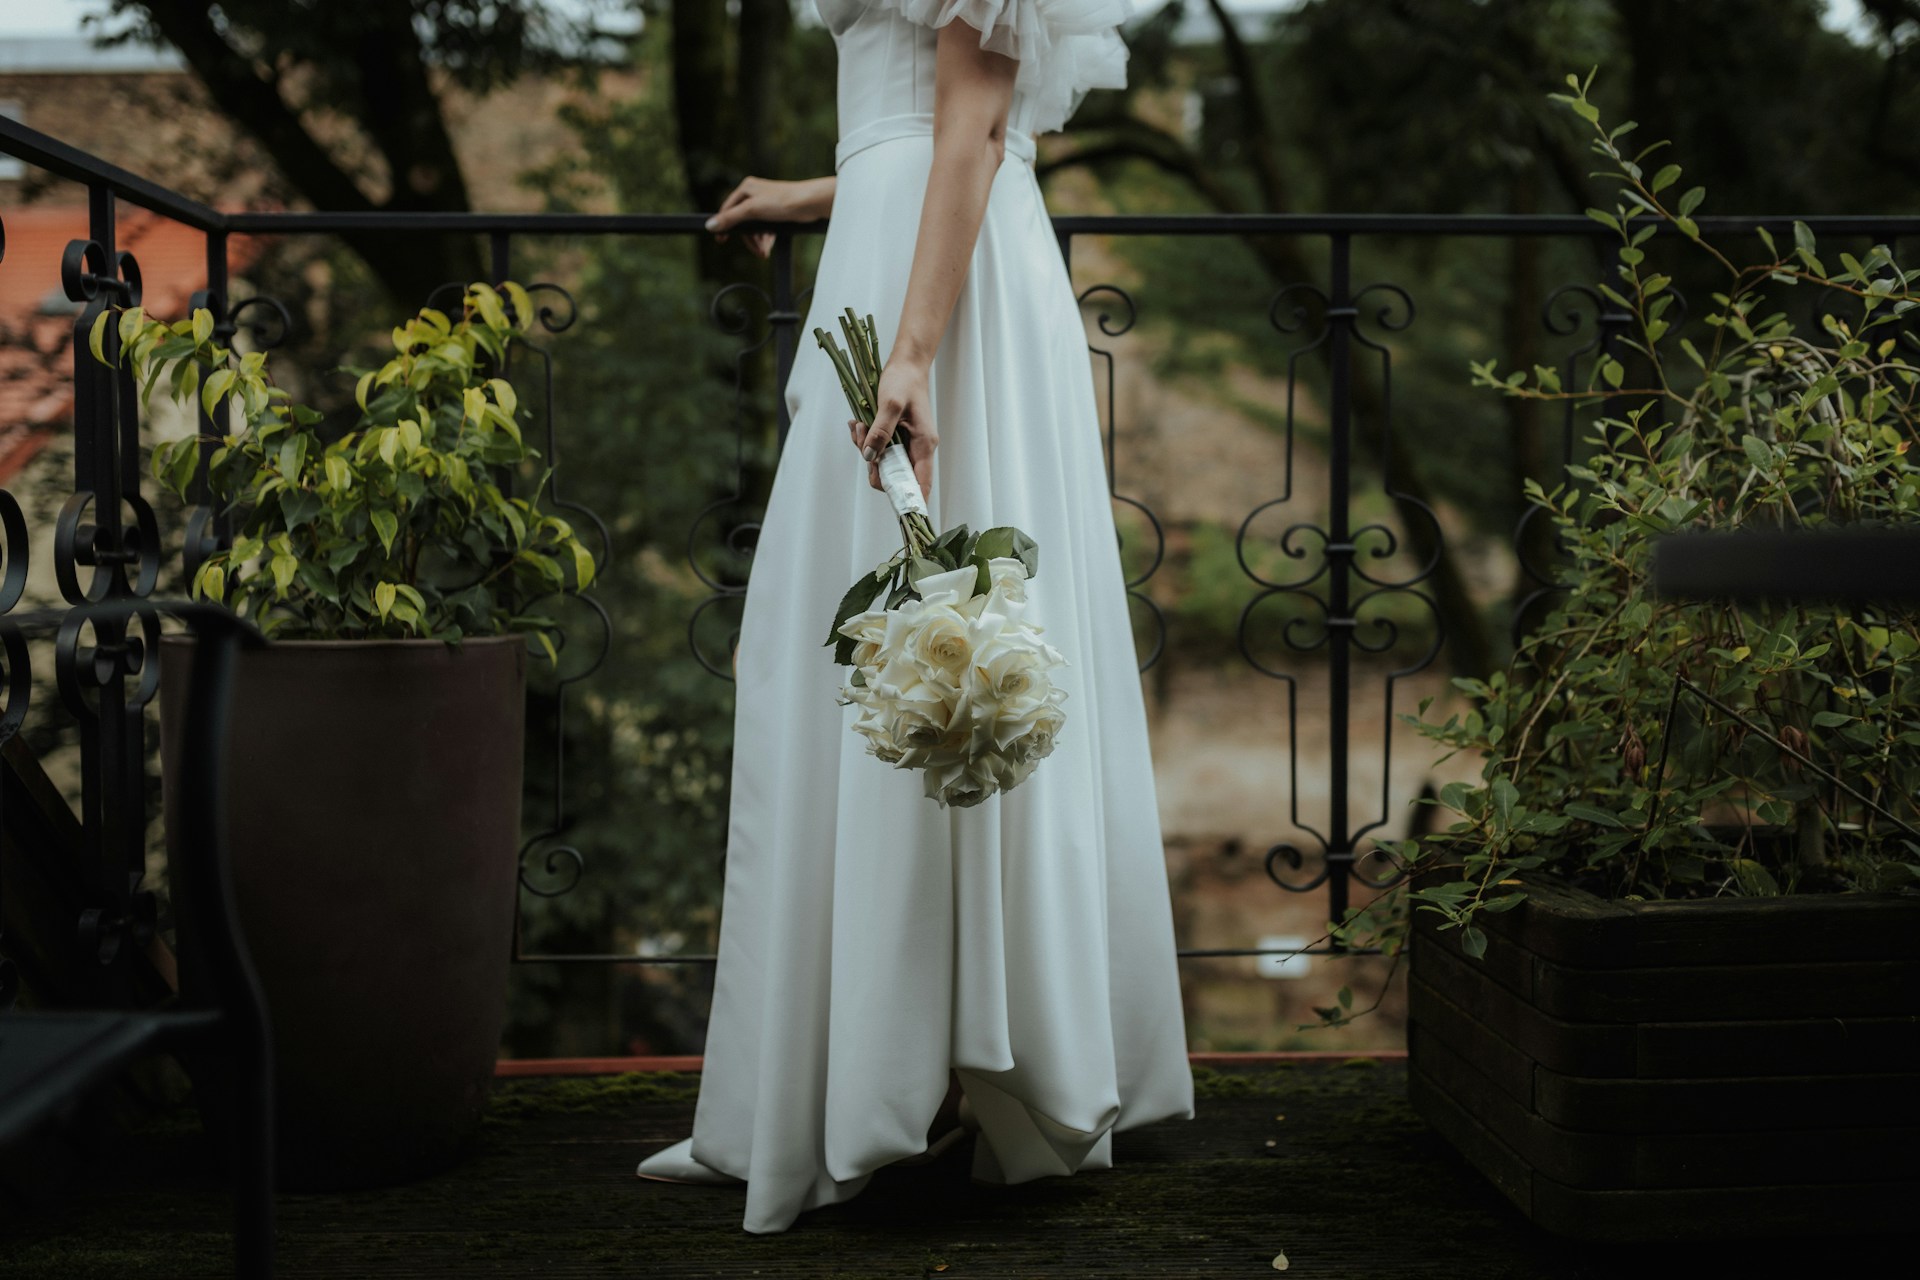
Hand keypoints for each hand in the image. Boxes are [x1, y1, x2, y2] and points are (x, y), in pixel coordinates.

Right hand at [705, 175, 832, 258]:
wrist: (810, 203)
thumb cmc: (783, 201)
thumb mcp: (752, 210)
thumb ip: (731, 218)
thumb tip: (710, 225)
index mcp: (746, 188)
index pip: (728, 210)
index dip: (725, 226)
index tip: (722, 240)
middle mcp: (754, 194)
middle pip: (742, 221)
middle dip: (749, 238)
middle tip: (756, 251)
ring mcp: (766, 203)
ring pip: (754, 226)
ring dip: (758, 241)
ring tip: (764, 251)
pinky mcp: (776, 212)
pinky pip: (765, 228)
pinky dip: (766, 238)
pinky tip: (770, 245)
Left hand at [848, 357, 936, 503]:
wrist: (905, 366)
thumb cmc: (903, 381)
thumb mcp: (890, 404)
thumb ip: (881, 431)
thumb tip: (870, 457)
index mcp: (924, 445)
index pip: (921, 484)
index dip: (911, 502)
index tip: (899, 513)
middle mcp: (918, 450)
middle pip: (897, 478)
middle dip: (875, 467)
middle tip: (863, 443)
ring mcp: (907, 445)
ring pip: (884, 464)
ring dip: (867, 450)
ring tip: (859, 426)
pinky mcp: (896, 439)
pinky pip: (878, 450)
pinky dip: (866, 441)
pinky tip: (859, 424)